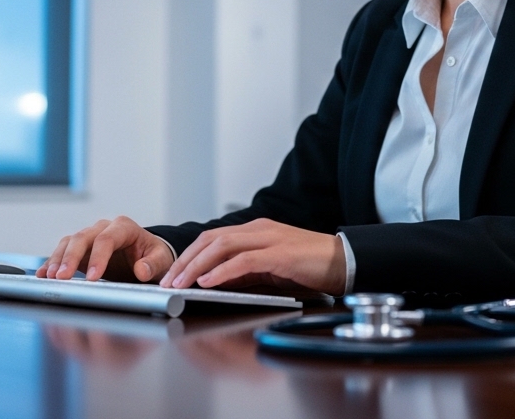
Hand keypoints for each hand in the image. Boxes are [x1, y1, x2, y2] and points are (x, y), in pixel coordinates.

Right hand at [38, 215, 173, 282]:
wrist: (147, 257)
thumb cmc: (154, 256)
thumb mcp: (161, 259)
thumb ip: (153, 264)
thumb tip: (142, 270)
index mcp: (124, 227)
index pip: (107, 238)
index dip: (98, 257)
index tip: (93, 277)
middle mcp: (104, 228)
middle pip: (82, 237)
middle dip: (71, 257)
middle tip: (63, 277)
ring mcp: (90, 237)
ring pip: (69, 242)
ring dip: (58, 259)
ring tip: (50, 277)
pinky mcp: (81, 249)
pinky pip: (63, 251)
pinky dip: (52, 262)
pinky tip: (44, 274)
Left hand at [160, 218, 345, 295]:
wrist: (345, 262)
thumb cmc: (311, 266)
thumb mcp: (271, 268)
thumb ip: (245, 270)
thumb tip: (216, 280)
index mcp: (256, 231)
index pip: (213, 238)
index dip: (190, 255)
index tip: (173, 273)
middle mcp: (259, 230)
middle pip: (211, 239)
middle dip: (186, 260)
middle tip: (168, 280)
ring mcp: (270, 239)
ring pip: (222, 246)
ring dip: (197, 266)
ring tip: (181, 284)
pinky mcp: (280, 254)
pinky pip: (244, 261)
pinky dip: (222, 271)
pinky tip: (208, 282)